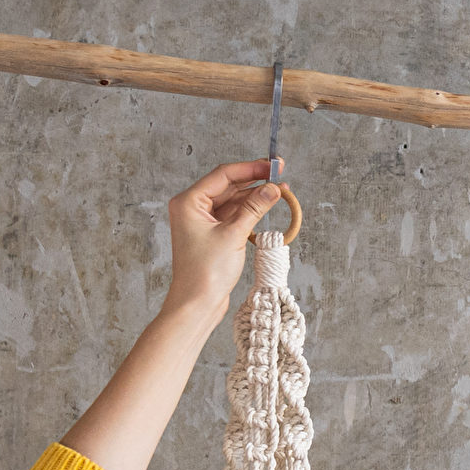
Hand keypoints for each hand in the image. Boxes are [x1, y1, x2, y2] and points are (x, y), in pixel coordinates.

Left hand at [165, 157, 284, 328]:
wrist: (197, 303)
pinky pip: (233, 215)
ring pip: (232, 200)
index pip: (223, 175)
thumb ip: (254, 208)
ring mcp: (202, 221)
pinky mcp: (212, 234)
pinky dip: (250, 211)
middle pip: (228, 185)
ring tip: (280, 193)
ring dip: (255, 197)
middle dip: (255, 182)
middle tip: (281, 177)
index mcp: (189, 202)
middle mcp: (192, 207)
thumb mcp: (234, 235)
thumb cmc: (206, 272)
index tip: (274, 166)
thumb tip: (273, 188)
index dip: (251, 168)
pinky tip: (267, 207)